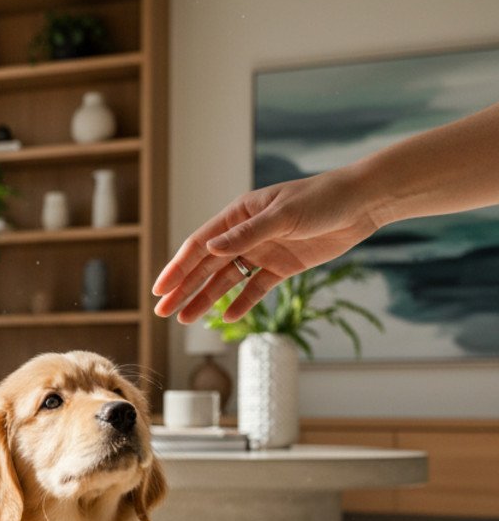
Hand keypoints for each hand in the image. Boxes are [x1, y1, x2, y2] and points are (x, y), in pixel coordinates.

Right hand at [152, 168, 379, 322]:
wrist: (361, 203)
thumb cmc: (322, 199)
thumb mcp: (283, 215)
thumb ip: (246, 234)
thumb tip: (211, 250)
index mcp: (239, 214)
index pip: (200, 245)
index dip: (177, 268)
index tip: (159, 289)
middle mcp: (246, 234)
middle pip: (207, 266)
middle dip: (184, 289)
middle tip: (162, 312)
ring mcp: (264, 251)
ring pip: (227, 281)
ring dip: (205, 299)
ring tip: (185, 321)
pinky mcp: (283, 266)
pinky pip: (256, 288)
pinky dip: (242, 303)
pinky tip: (226, 318)